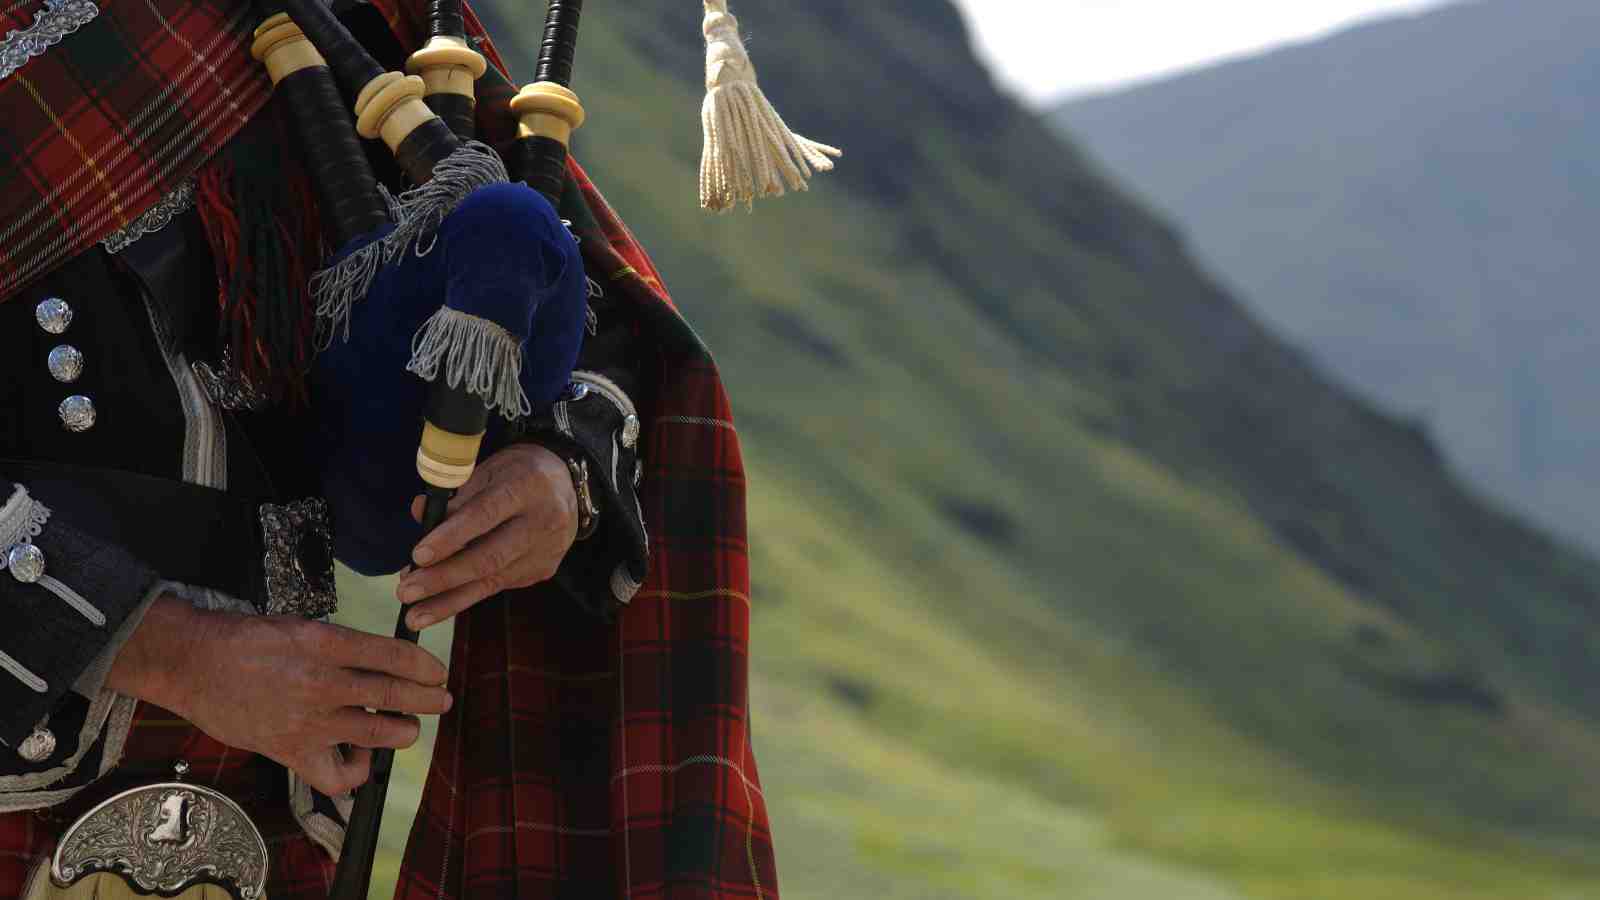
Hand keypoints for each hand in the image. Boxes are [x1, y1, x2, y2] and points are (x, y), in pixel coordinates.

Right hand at [108, 596, 451, 795]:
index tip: (437, 672)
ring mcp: (308, 720)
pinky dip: (357, 771)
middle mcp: (322, 682)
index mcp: (326, 642)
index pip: (393, 655)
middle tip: (441, 700)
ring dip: (405, 732)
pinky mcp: (291, 751)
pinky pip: (338, 776)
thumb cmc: (246, 641)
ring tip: (409, 728)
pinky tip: (359, 757)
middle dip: (427, 699)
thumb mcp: (302, 626)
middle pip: (394, 694)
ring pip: (378, 735)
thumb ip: (342, 647)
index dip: (424, 666)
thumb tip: (383, 662)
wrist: (192, 664)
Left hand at [397, 443, 577, 630]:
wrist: (566, 485)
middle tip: (406, 591)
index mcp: (527, 486)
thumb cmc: (517, 474)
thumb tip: (418, 513)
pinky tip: (440, 604)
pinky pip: (500, 585)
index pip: (485, 515)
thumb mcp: (488, 471)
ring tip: (415, 615)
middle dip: (444, 578)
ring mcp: (546, 550)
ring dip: (449, 600)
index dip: (451, 537)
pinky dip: (467, 595)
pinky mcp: (542, 570)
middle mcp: (543, 521)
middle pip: (489, 557)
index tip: (418, 555)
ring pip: (492, 581)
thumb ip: (455, 496)